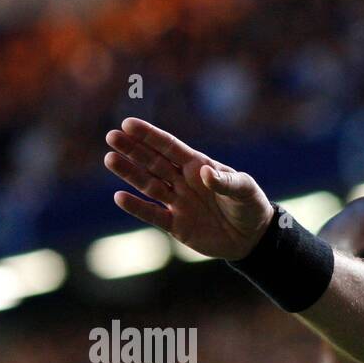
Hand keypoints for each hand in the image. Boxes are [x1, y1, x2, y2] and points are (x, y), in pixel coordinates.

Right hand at [104, 117, 272, 260]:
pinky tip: (120, 197)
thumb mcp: (245, 190)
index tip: (129, 124)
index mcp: (197, 166)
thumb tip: (204, 173)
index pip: (169, 147)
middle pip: (153, 162)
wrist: (252, 238)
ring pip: (149, 185)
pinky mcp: (176, 225)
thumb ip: (226, 181)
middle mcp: (183, 181)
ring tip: (110, 159)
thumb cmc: (250, 206)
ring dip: (130, 173)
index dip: (150, 136)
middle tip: (112, 137)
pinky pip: (153, 215)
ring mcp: (178, 202)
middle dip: (133, 150)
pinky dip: (138, 207)